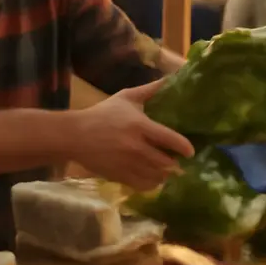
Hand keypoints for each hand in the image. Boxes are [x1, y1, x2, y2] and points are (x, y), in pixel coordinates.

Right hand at [70, 79, 193, 190]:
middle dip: (175, 164)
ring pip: (156, 177)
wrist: (75, 135)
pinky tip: (153, 178)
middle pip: (165, 162)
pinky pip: (143, 186)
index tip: (191, 151)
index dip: (184, 147)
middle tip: (179, 161)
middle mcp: (136, 147)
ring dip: (165, 174)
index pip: (169, 139)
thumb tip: (171, 78)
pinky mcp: (120, 176)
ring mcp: (127, 164)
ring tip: (167, 169)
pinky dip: (152, 184)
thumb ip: (150, 89)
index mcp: (139, 126)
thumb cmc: (102, 114)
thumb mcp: (126, 97)